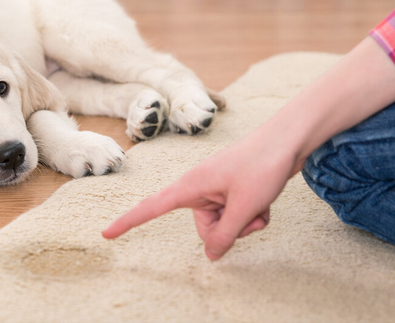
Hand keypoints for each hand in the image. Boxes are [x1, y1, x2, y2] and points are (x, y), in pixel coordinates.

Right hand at [102, 130, 296, 259]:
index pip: (151, 207)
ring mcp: (217, 190)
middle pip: (204, 228)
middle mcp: (199, 188)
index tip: (106, 233)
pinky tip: (265, 201)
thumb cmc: (262, 165)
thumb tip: (211, 256)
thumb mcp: (244, 207)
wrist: (288, 139)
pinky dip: (253, 215)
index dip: (128, 222)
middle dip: (229, 230)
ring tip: (260, 203)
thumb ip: (225, 235)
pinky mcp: (232, 191)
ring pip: (224, 225)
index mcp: (190, 186)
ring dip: (245, 222)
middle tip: (249, 213)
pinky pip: (237, 216)